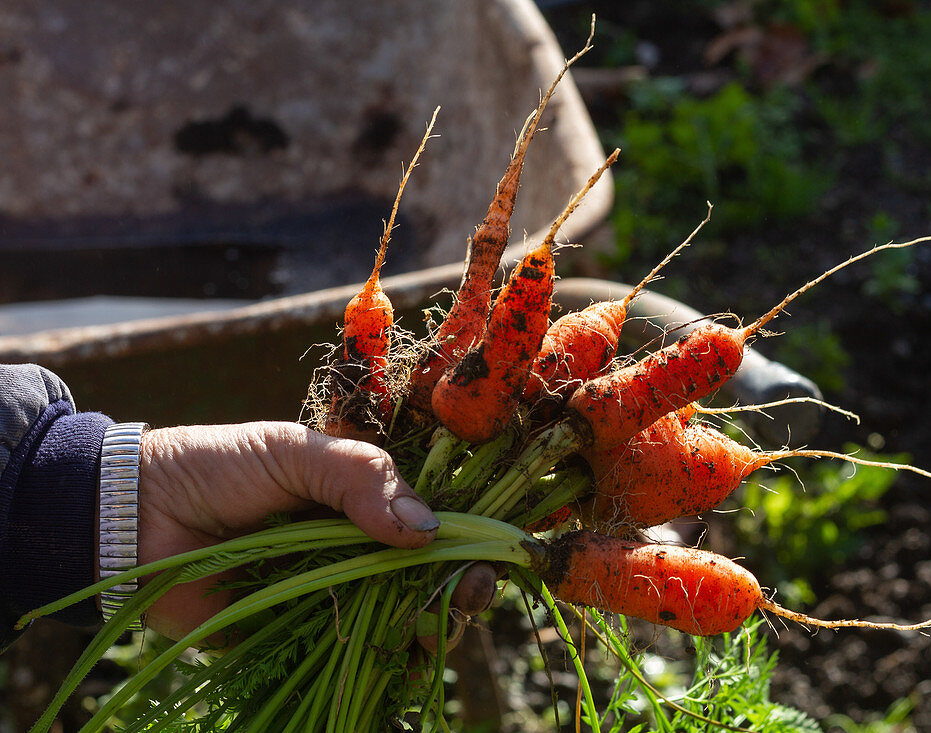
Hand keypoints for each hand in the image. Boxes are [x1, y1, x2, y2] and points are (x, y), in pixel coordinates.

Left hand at [136, 422, 494, 640]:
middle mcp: (356, 550)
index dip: (468, 540)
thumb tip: (426, 529)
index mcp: (363, 501)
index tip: (489, 556)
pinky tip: (401, 668)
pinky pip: (349, 658)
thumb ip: (361, 478)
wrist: (133, 514)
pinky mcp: (296, 637)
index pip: (434, 522)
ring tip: (432, 633)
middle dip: (458, 591)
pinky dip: (383, 669)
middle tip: (465, 599)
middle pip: (428, 578)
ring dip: (429, 633)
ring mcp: (330, 596)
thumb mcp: (294, 451)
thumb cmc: (217, 466)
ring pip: (399, 622)